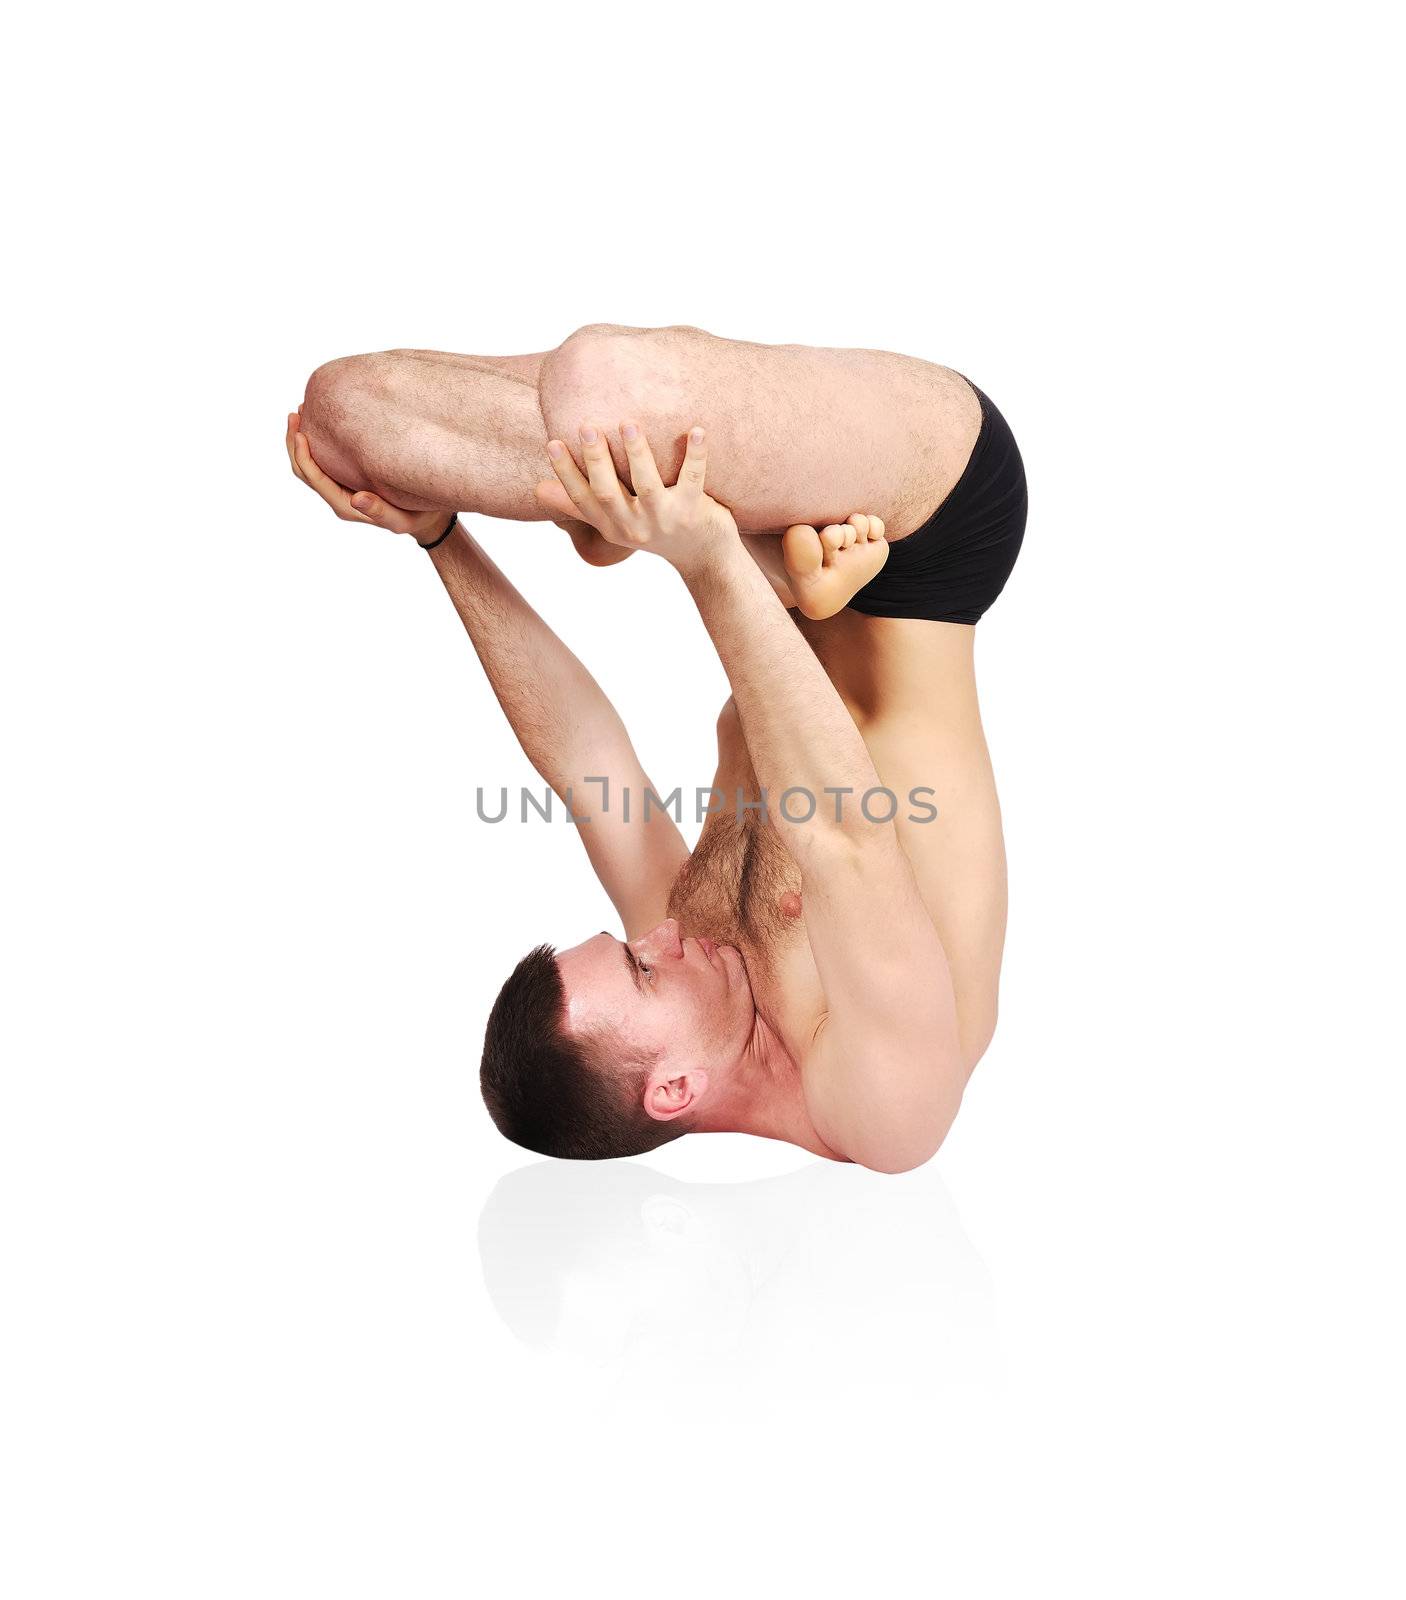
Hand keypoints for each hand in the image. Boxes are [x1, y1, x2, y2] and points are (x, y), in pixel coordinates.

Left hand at [285, 410, 452, 541]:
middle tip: (296, 413)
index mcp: (345, 506)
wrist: (427, 518)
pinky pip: (325, 460)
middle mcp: (339, 496)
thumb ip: (380, 512)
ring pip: (311, 464)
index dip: (303, 456)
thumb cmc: (417, 517)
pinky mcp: (349, 478)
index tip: (301, 432)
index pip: (314, 479)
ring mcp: (342, 487)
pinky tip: (323, 422)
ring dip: (303, 439)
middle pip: (304, 470)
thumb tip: (357, 499)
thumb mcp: (402, 520)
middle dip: (295, 443)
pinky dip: (318, 441)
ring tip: (303, 412)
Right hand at [540, 422, 738, 573]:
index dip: (565, 473)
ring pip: (647, 486)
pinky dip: (696, 455)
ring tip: (629, 424)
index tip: (552, 443)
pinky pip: (693, 480)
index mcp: (612, 526)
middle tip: (586, 425)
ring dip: (637, 454)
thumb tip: (538, 489)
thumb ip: (580, 505)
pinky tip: (697, 431)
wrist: (706, 557)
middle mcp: (634, 525)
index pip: (582, 499)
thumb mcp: (615, 524)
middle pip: (608, 493)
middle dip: (596, 460)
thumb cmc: (657, 531)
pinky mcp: (693, 512)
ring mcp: (664, 520)